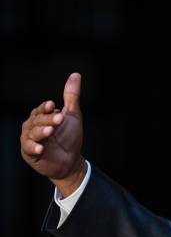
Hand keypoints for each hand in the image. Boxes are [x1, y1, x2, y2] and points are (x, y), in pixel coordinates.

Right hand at [20, 73, 85, 196]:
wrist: (71, 161)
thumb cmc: (70, 137)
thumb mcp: (72, 115)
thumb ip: (71, 96)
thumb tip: (76, 75)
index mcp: (40, 117)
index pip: (41, 110)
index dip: (45, 108)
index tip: (52, 105)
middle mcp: (32, 127)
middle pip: (37, 120)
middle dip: (48, 119)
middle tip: (60, 119)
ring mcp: (29, 140)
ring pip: (32, 133)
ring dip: (41, 132)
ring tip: (51, 131)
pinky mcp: (29, 153)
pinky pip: (28, 148)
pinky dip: (33, 147)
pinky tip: (41, 148)